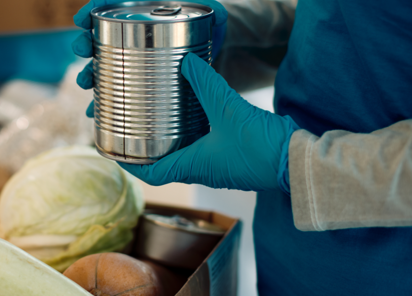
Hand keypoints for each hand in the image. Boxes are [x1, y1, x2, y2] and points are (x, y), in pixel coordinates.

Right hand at [71, 0, 227, 116]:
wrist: (211, 48)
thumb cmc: (206, 24)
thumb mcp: (209, 14)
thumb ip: (214, 11)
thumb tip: (219, 14)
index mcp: (142, 10)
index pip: (109, 4)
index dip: (91, 9)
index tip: (80, 19)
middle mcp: (130, 34)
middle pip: (98, 36)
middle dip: (84, 42)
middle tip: (81, 50)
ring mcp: (131, 58)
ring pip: (101, 64)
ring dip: (88, 73)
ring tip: (85, 83)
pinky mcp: (137, 81)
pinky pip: (114, 90)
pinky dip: (103, 102)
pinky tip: (94, 111)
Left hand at [119, 53, 297, 191]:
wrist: (297, 160)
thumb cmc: (262, 147)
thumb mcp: (229, 110)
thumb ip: (206, 86)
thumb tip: (188, 64)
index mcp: (193, 167)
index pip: (151, 173)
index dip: (129, 164)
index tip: (113, 151)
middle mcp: (202, 171)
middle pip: (164, 165)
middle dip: (146, 150)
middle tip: (132, 128)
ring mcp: (217, 167)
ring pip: (183, 156)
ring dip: (168, 142)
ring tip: (156, 119)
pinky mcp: (231, 159)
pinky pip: (203, 149)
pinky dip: (191, 136)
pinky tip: (192, 117)